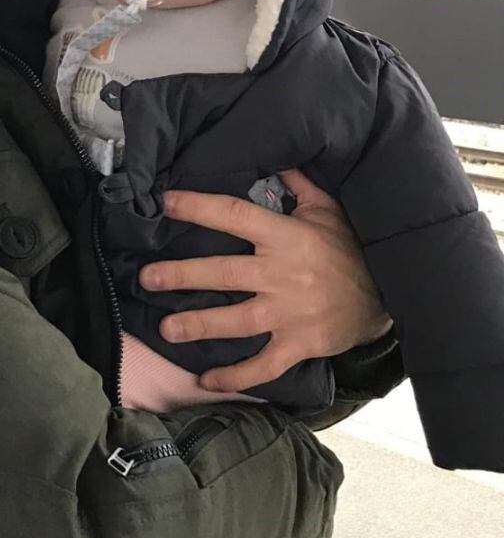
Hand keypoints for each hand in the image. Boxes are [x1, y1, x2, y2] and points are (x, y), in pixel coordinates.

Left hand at [138, 169, 390, 393]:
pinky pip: (263, 364)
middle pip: (225, 273)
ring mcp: (291, 313)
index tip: (166, 203)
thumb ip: (299, 183)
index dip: (198, 207)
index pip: (235, 215)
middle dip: (182, 275)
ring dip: (199, 324)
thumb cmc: (351, 249)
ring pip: (238, 321)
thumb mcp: (328, 209)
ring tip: (166, 329)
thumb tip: (274, 157)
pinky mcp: (300, 344)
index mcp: (286, 236)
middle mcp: (283, 275)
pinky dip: (235, 375)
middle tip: (147, 278)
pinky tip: (206, 380)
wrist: (391, 296)